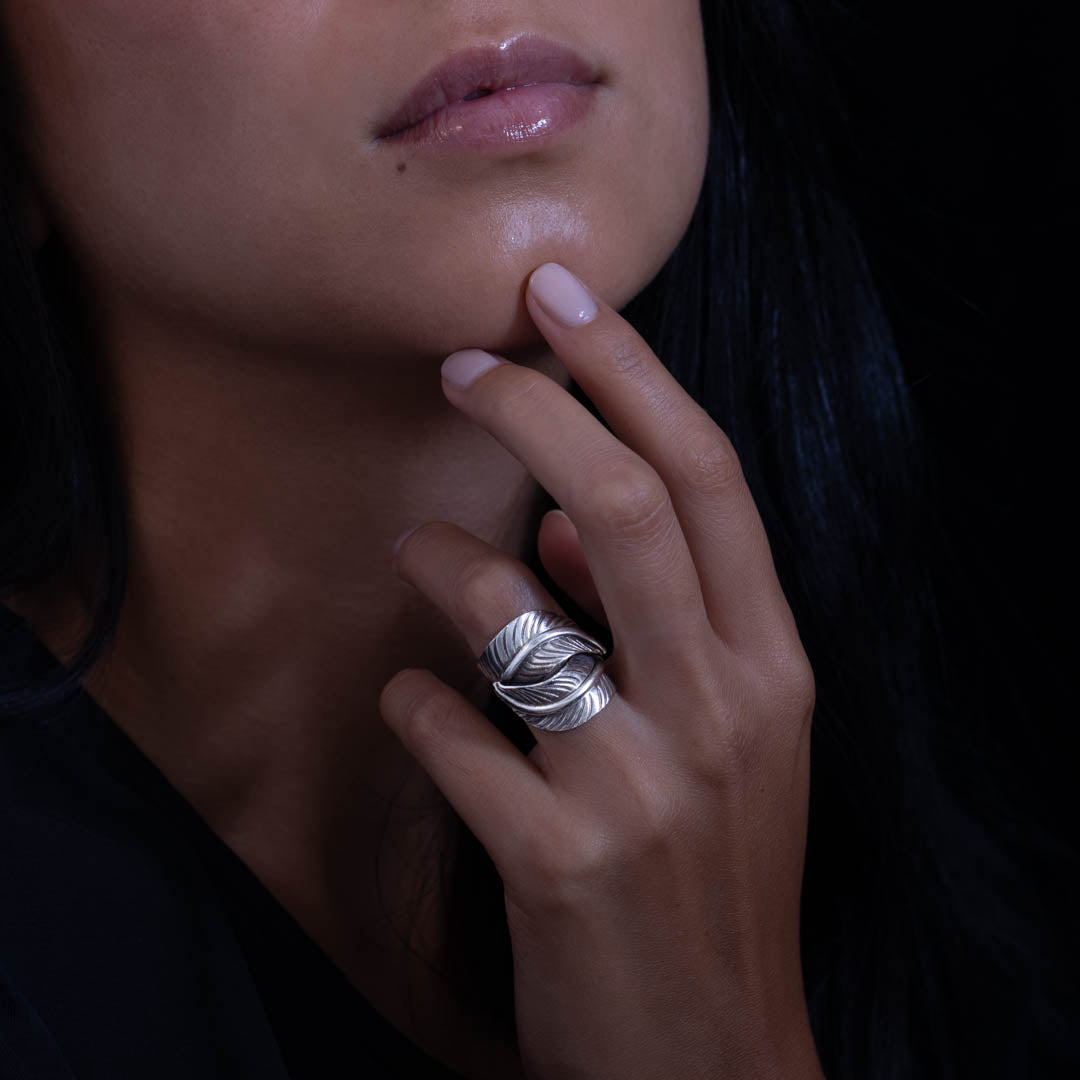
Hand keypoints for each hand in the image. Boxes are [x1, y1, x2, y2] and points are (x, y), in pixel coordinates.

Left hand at [380, 262, 823, 1079]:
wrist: (713, 1057)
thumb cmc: (715, 874)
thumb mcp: (731, 741)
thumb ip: (663, 622)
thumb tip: (560, 527)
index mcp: (773, 667)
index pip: (706, 479)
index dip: (632, 374)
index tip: (562, 296)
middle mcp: (722, 709)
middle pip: (619, 506)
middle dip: (533, 408)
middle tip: (461, 365)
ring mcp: (642, 787)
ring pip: (520, 611)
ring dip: (448, 560)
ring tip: (417, 550)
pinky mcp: (559, 860)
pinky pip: (454, 733)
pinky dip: (415, 702)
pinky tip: (414, 705)